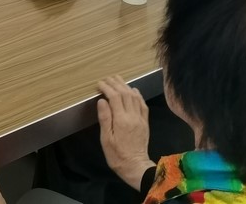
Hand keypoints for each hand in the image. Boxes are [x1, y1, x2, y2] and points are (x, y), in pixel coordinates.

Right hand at [97, 75, 155, 189]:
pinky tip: (133, 90)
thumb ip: (105, 118)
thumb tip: (102, 100)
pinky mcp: (145, 122)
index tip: (99, 84)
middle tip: (107, 78)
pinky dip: (137, 95)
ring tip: (118, 80)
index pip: (114, 97)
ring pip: (134, 96)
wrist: (135, 167)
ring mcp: (140, 118)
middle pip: (125, 93)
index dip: (107, 88)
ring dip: (126, 86)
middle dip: (116, 83)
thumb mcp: (106, 139)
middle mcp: (133, 116)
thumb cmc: (117, 155)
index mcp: (121, 120)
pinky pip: (142, 104)